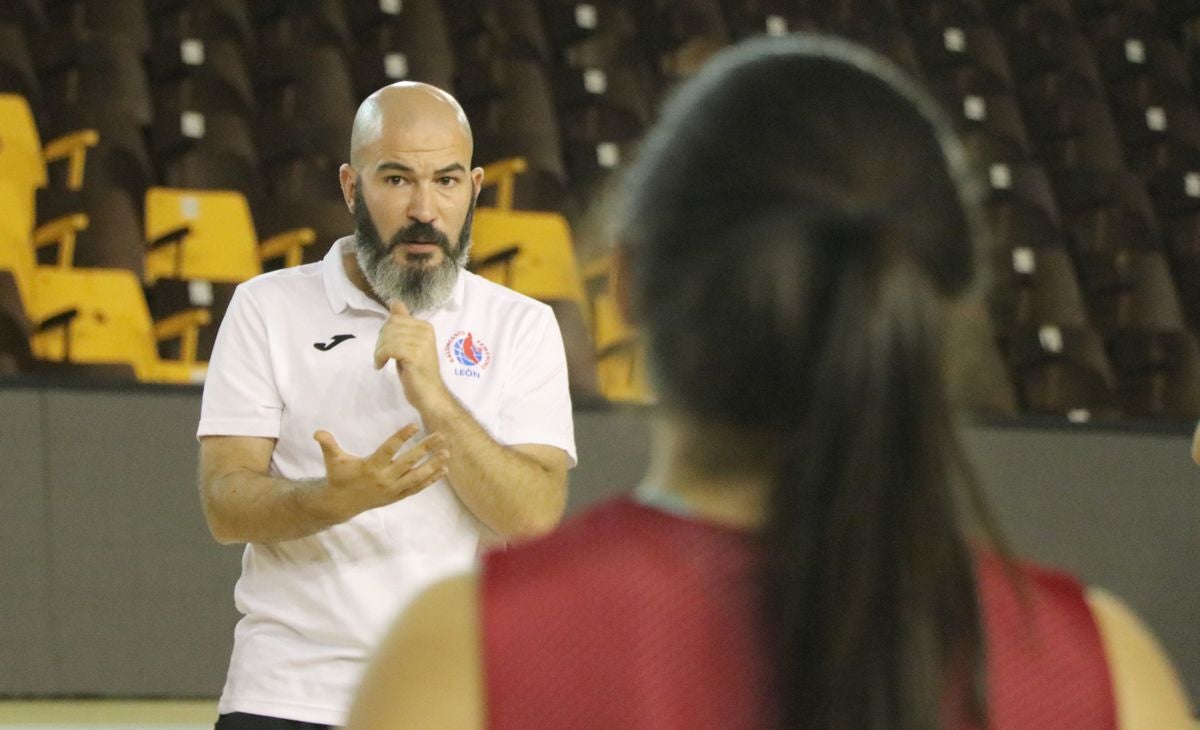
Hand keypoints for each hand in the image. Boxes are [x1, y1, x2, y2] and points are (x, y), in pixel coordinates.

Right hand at [310, 424, 449, 521]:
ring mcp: (392, 489)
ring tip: (447, 453)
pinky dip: (431, 479)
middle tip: (440, 436)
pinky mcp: (397, 496)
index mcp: (370, 467)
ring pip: (417, 476)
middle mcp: (384, 478)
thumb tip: (317, 432)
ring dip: (433, 465)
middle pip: (408, 462)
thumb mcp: (333, 460)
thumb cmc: (339, 477)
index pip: (389, 449)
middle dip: (425, 448)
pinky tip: (444, 470)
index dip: (401, 437)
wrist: (341, 504)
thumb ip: (328, 444)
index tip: (414, 425)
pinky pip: (417, 488)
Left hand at [375, 300, 450, 414]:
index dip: (385, 332)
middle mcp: (426, 331)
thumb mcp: (408, 345)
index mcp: (425, 326)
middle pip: (390, 326)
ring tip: (381, 362)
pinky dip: (381, 357)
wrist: (429, 395)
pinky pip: (389, 348)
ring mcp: (422, 342)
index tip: (385, 347)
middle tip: (381, 357)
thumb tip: (395, 302)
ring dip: (379, 351)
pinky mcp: (415, 354)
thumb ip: (402, 324)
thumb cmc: (418, 373)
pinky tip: (381, 366)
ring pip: (388, 337)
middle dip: (381, 342)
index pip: (396, 318)